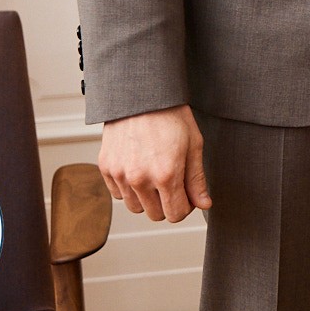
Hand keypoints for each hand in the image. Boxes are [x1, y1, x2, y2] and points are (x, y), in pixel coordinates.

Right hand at [98, 105, 209, 222]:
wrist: (141, 95)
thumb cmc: (171, 116)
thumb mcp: (193, 145)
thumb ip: (197, 179)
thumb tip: (204, 204)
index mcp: (166, 174)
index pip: (175, 214)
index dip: (184, 207)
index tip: (186, 195)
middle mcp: (140, 179)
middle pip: (155, 215)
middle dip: (167, 204)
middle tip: (173, 184)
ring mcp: (120, 174)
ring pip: (135, 208)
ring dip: (147, 198)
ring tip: (155, 174)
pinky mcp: (106, 168)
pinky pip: (118, 194)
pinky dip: (129, 188)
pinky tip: (139, 169)